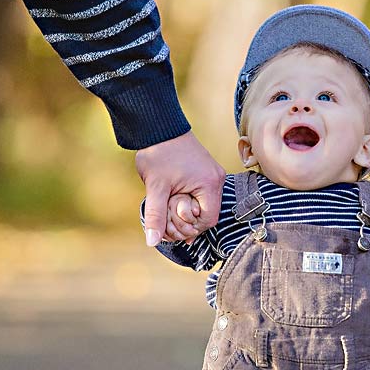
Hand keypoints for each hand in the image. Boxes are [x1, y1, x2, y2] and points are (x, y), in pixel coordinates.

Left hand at [136, 131, 224, 246]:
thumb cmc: (159, 154)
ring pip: (205, 204)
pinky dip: (189, 200)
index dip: (191, 228)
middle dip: (187, 221)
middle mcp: (217, 179)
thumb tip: (152, 242)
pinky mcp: (206, 170)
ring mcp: (213, 174)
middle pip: (208, 214)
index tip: (172, 227)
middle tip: (167, 220)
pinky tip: (174, 201)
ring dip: (187, 211)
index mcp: (210, 184)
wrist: (159, 126)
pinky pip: (202, 194)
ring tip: (169, 208)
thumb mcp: (155, 188)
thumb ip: (156, 216)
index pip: (209, 220)